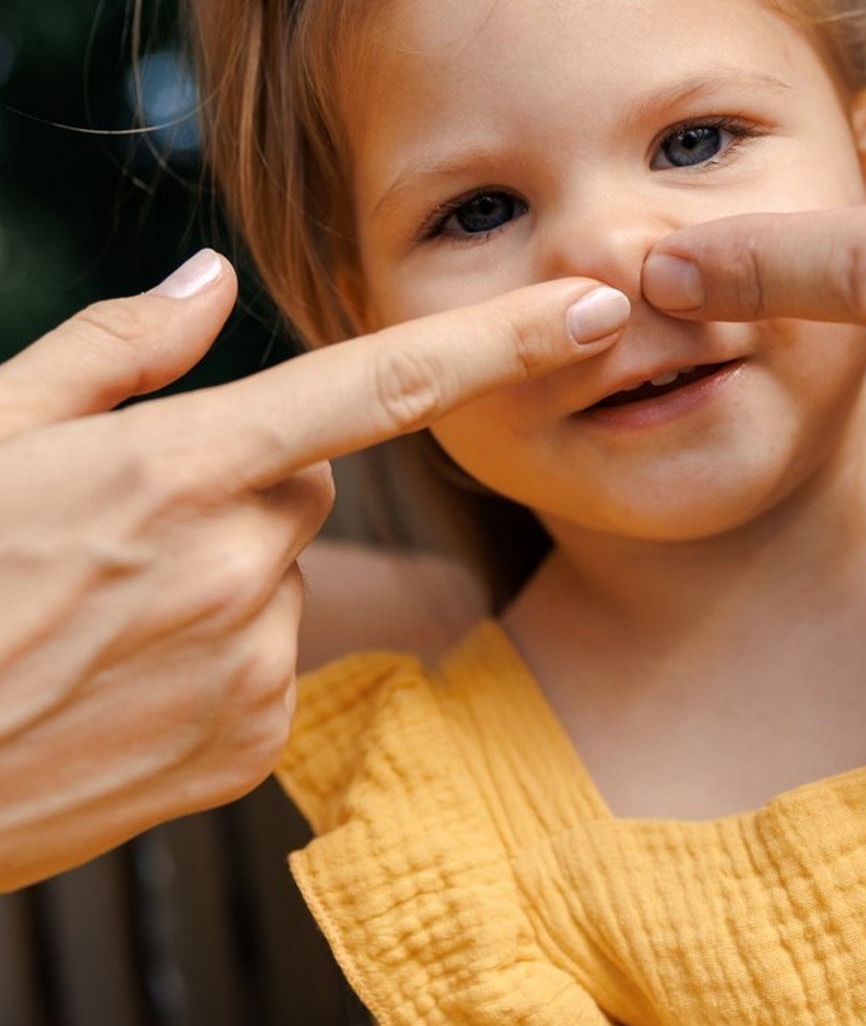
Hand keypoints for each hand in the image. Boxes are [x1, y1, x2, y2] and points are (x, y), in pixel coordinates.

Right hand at [0, 251, 627, 888]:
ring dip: (226, 574)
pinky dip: (221, 651)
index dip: (502, 342)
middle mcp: (235, 567)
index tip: (594, 310)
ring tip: (110, 609)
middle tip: (131, 526)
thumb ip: (113, 350)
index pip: (382, 384)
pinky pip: (272, 659)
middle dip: (245, 484)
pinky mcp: (249, 742)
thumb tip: (211, 283)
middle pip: (307, 483)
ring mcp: (250, 666)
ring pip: (285, 574)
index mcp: (178, 470)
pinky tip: (127, 671)